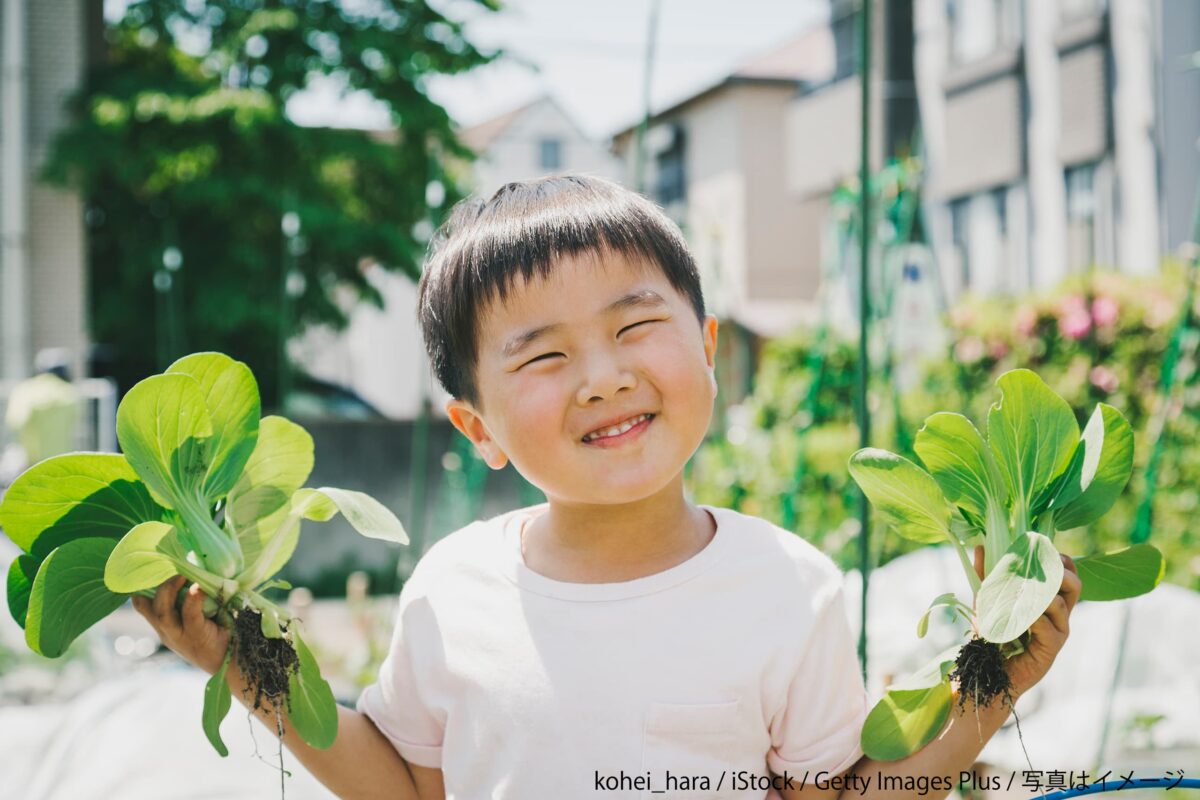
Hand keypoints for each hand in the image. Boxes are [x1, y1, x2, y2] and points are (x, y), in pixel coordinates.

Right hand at [132, 575, 230, 675]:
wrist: (235, 659)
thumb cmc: (219, 632)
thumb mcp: (198, 617)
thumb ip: (190, 600)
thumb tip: (194, 568)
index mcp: (165, 625)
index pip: (143, 605)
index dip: (140, 587)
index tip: (147, 569)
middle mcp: (168, 631)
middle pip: (149, 608)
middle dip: (158, 585)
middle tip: (170, 567)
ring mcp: (180, 636)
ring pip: (162, 613)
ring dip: (169, 589)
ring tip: (181, 574)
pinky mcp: (197, 636)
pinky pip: (190, 615)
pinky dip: (192, 599)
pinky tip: (197, 588)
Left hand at [973, 545, 1080, 696]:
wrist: (989, 669)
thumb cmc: (992, 633)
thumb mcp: (988, 599)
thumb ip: (986, 573)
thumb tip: (980, 545)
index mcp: (1049, 600)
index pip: (1069, 574)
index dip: (1061, 560)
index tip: (1044, 550)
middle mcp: (1059, 615)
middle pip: (1074, 585)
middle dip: (1058, 571)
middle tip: (1036, 566)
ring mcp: (1058, 631)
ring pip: (1060, 603)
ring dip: (1038, 594)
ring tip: (1017, 593)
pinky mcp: (1051, 648)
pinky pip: (1048, 626)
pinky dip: (1032, 617)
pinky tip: (1019, 618)